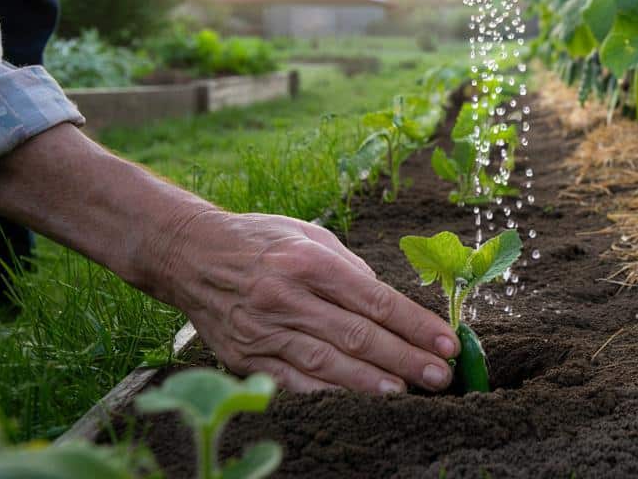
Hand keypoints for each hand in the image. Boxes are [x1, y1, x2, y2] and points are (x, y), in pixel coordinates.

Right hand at [160, 210, 459, 393]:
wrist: (190, 254)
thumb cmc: (261, 241)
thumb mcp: (310, 235)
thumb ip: (351, 269)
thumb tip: (389, 305)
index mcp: (310, 262)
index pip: (375, 300)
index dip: (415, 325)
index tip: (447, 342)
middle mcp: (287, 296)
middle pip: (357, 335)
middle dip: (405, 358)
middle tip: (441, 376)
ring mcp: (263, 330)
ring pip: (327, 363)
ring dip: (371, 382)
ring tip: (406, 392)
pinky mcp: (244, 356)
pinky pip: (292, 381)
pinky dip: (326, 393)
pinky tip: (356, 402)